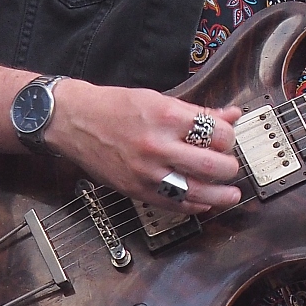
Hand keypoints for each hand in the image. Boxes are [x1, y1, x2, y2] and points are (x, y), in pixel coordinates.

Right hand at [43, 81, 242, 215]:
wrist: (73, 121)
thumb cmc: (115, 107)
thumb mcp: (159, 99)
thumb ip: (198, 111)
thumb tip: (231, 115)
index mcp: (166, 117)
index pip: (216, 132)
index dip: (229, 136)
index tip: (228, 138)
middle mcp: (157, 146)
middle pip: (212, 165)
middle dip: (229, 167)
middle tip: (230, 165)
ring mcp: (147, 172)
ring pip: (197, 191)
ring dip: (221, 195)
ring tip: (232, 194)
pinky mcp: (136, 190)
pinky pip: (173, 205)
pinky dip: (194, 206)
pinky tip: (204, 202)